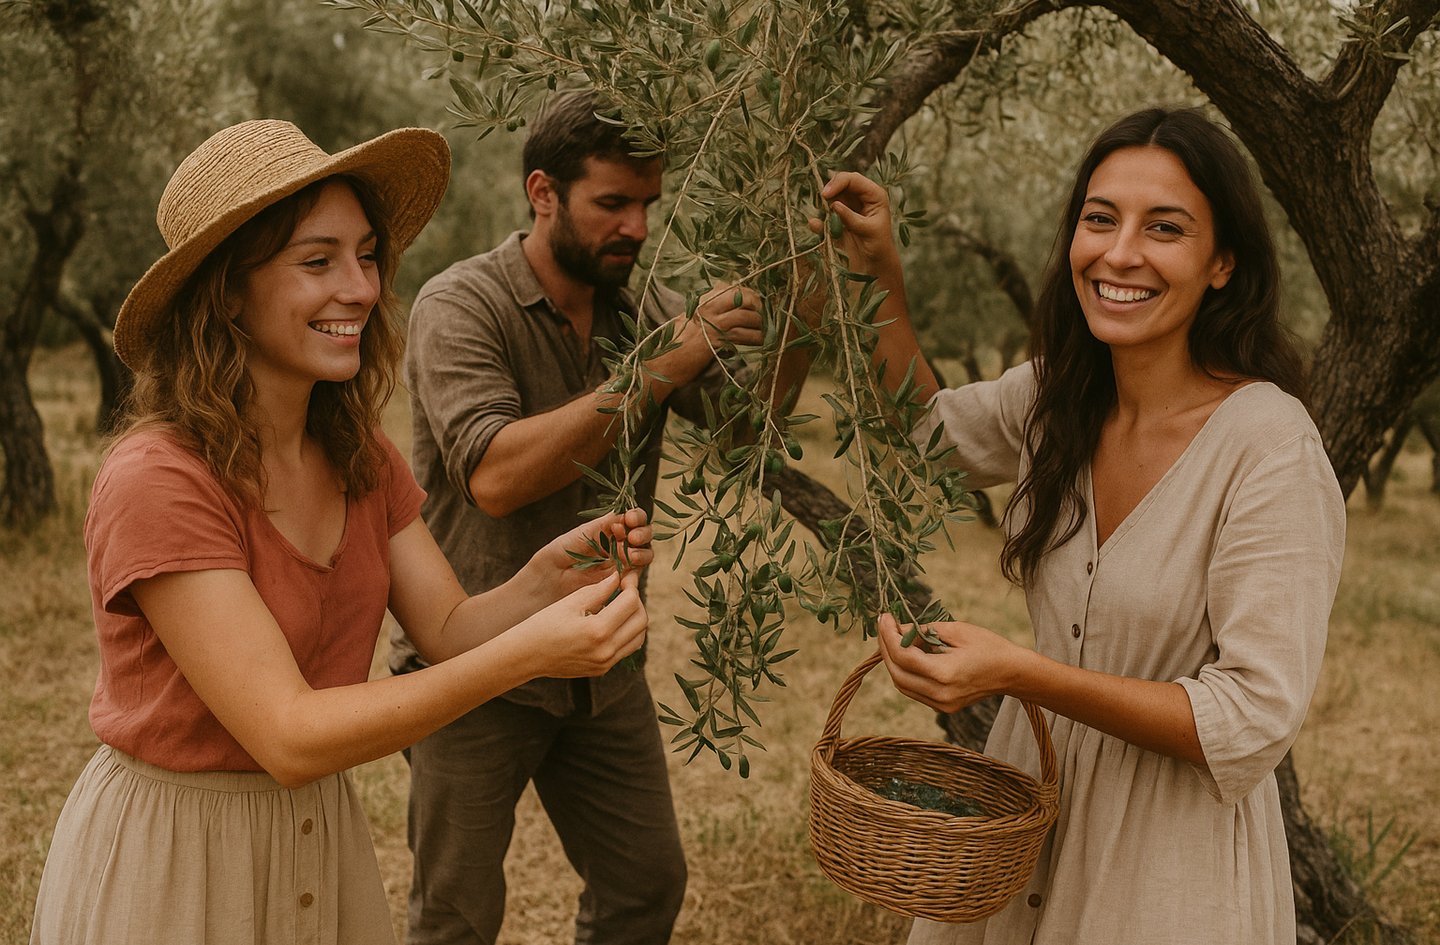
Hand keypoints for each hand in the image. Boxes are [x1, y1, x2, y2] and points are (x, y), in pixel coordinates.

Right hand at [513, 571, 648, 677]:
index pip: (631, 603)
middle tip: (625, 589)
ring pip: (639, 637)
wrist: (526, 655)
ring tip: (620, 604)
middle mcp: (606, 650)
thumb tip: (619, 577)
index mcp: (597, 631)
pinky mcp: (602, 669)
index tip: (625, 576)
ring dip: (635, 618)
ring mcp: (605, 663)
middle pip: (641, 620)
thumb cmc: (544, 624)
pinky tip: (613, 621)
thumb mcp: (571, 602)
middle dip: (636, 601)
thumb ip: (599, 589)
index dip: (631, 585)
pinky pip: (626, 649)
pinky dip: (627, 633)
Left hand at [524, 508, 653, 600]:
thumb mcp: (586, 531)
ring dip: (643, 551)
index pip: (633, 519)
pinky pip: (637, 573)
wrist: (549, 578)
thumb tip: (626, 515)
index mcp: (610, 529)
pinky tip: (629, 565)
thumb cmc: (562, 551)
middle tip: (632, 536)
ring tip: (631, 552)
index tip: (629, 518)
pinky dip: (638, 567)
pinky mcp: (621, 581)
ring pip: (645, 553)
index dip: (636, 516)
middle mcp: (619, 544)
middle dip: (643, 533)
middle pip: (643, 535)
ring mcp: (621, 562)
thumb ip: (607, 523)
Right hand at [655, 282, 762, 385]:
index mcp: (700, 302)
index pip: (729, 287)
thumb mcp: (687, 319)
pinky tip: (759, 342)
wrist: (659, 365)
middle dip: (756, 304)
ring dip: (759, 324)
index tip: (754, 304)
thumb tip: (722, 290)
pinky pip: (743, 335)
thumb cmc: (672, 345)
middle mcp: (706, 309)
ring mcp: (711, 325)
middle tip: (762, 316)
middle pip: (740, 296)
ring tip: (762, 332)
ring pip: (746, 316)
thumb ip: (705, 306)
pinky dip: (755, 338)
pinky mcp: (716, 342)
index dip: (747, 294)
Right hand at [809, 172, 900, 275]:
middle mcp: (860, 197)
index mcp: (873, 194)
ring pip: (831, 198)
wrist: (874, 265)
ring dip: (823, 205)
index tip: (825, 194)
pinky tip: (815, 225)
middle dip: (829, 191)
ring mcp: (848, 207)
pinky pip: (824, 215)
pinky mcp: (837, 219)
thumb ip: (851, 217)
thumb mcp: (868, 231)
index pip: (853, 179)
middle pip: (840, 184)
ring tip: (824, 218)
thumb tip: (834, 205)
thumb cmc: (879, 246)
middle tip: (821, 200)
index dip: (838, 182)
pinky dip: (818, 219)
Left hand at [875, 613, 1023, 713]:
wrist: (1012, 672)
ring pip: (902, 685)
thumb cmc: (988, 646)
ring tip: (891, 636)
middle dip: (885, 648)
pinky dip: (905, 671)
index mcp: (945, 674)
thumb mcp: (956, 630)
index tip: (884, 617)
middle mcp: (940, 694)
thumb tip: (896, 628)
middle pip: (898, 674)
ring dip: (892, 661)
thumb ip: (922, 631)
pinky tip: (906, 653)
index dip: (889, 636)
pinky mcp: (942, 707)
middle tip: (883, 625)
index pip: (904, 656)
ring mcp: (941, 705)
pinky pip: (913, 690)